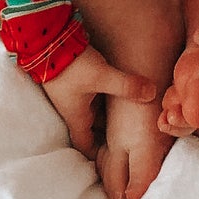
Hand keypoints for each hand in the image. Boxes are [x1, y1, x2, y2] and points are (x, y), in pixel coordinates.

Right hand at [42, 43, 156, 160]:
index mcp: (77, 116)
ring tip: (129, 113)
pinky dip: (103, 97)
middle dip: (109, 132)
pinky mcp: (71, 79)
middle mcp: (71, 109)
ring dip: (107, 112)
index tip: (115, 159)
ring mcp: (70, 94)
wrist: (46, 39)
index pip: (86, 146)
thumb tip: (152, 94)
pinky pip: (90, 95)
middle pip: (92, 128)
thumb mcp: (102, 76)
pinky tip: (117, 90)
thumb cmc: (71, 64)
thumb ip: (127, 86)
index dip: (99, 156)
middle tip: (130, 134)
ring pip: (92, 110)